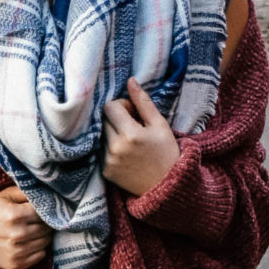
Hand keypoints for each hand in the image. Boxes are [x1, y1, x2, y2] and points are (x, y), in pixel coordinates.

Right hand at [0, 186, 53, 268]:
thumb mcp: (4, 196)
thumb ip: (26, 192)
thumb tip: (47, 194)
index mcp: (14, 215)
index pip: (44, 212)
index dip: (44, 209)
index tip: (40, 209)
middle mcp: (18, 234)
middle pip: (47, 227)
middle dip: (45, 222)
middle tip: (36, 219)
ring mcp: (17, 251)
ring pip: (46, 241)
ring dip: (43, 235)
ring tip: (32, 230)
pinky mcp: (16, 264)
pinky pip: (40, 255)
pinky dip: (38, 248)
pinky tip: (28, 242)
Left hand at [102, 78, 179, 195]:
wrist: (167, 188)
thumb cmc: (166, 153)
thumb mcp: (160, 125)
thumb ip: (143, 102)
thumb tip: (130, 80)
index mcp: (130, 134)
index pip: (110, 106)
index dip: (121, 105)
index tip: (133, 113)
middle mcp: (115, 148)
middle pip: (103, 119)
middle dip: (116, 118)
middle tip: (133, 126)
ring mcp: (108, 161)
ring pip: (101, 135)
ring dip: (112, 133)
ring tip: (130, 141)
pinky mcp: (105, 172)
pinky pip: (100, 151)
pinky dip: (110, 148)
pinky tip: (126, 154)